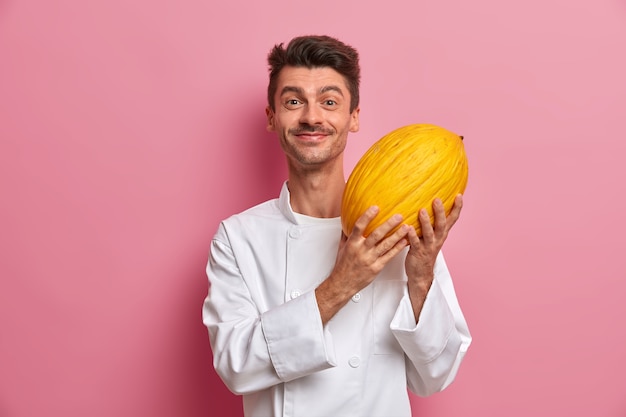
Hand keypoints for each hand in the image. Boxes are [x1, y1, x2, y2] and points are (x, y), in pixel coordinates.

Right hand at [315, 206, 409, 323]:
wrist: (343, 283)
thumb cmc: (343, 265)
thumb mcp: (342, 247)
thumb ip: (346, 233)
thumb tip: (347, 220)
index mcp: (352, 243)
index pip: (359, 227)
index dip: (367, 216)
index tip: (375, 207)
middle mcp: (361, 250)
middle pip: (376, 235)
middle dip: (388, 224)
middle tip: (399, 216)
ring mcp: (370, 259)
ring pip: (386, 245)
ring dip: (397, 235)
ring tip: (406, 227)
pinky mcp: (376, 268)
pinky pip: (389, 256)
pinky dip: (397, 248)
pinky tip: (404, 242)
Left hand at [404, 195, 462, 320]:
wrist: (421, 273)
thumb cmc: (424, 250)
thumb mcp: (431, 236)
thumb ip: (431, 222)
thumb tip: (426, 202)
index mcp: (442, 234)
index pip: (452, 219)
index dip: (457, 208)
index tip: (460, 195)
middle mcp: (437, 239)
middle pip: (441, 224)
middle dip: (440, 212)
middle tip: (437, 199)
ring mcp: (428, 246)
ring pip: (428, 233)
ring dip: (425, 222)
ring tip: (421, 210)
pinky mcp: (417, 252)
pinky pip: (414, 243)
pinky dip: (412, 236)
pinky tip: (407, 228)